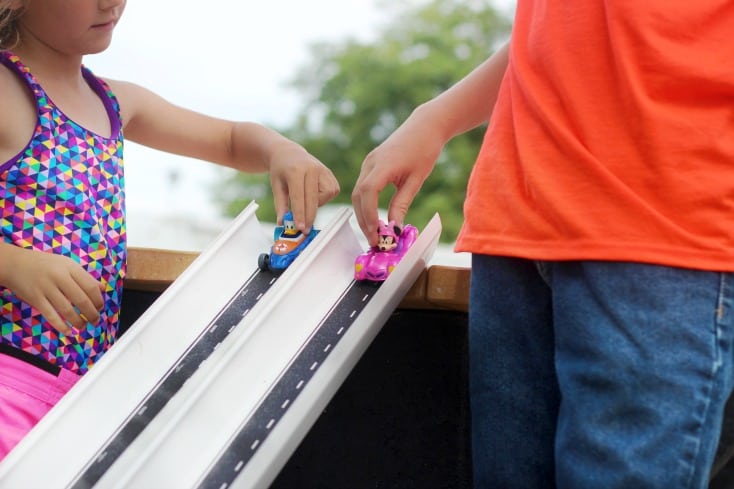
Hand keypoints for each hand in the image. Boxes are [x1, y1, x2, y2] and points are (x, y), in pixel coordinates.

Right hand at [0, 245, 104, 335]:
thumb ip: (84, 277)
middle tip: (96, 321)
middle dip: (91, 313)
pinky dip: (60, 325)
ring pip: (67, 309)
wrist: (16, 264)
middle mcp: (59, 277)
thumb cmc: (46, 264)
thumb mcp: (67, 265)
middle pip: (81, 300)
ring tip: (84, 326)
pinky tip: (68, 331)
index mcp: (70, 268)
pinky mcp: (35, 299)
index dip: (98, 300)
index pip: (90, 286)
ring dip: (78, 321)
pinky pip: (50, 315)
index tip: (100, 307)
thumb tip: (103, 289)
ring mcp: (46, 288)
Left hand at [268, 142, 339, 231]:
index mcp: (295, 171)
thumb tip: (283, 223)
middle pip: (313, 199)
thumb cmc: (281, 171)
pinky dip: (324, 198)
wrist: (289, 153)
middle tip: (305, 229)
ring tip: (307, 199)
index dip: (300, 214)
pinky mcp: (330, 173)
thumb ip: (280, 205)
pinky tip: (315, 194)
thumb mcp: (276, 186)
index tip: (300, 228)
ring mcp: (323, 170)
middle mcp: (312, 169)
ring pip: (326, 195)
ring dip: (318, 203)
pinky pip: (332, 191)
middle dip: (310, 216)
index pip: (299, 197)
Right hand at [351, 111, 443, 246]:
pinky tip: (374, 217)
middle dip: (364, 220)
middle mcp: (370, 163)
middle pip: (358, 196)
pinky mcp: (370, 165)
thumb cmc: (424, 149)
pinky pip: (362, 187)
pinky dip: (365, 204)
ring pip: (357, 193)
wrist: (424, 126)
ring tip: (374, 233)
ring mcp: (368, 163)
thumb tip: (394, 226)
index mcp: (383, 165)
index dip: (369, 215)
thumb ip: (402, 203)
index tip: (376, 233)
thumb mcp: (416, 180)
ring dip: (363, 214)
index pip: (368, 193)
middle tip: (374, 241)